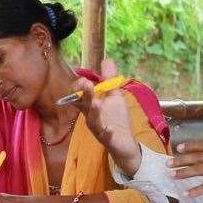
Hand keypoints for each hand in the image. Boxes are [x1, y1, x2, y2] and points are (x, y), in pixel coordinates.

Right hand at [69, 59, 141, 175]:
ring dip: (94, 110)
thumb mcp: (114, 96)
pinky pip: (106, 135)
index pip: (78, 94)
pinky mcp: (108, 138)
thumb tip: (106, 59)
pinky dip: (107, 132)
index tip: (84, 80)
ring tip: (96, 102)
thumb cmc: (116, 119)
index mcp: (90, 106)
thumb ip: (109, 79)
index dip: (78, 86)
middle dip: (84, 95)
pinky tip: (110, 129)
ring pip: (93, 119)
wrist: (125, 142)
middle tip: (86, 84)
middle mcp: (90, 116)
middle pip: (83, 105)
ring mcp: (99, 128)